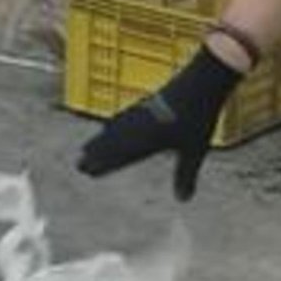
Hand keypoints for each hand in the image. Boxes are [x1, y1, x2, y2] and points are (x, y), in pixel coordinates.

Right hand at [77, 46, 243, 201]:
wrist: (202, 80)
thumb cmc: (198, 117)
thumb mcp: (194, 150)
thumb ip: (185, 175)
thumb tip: (183, 200)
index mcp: (145, 140)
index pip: (119, 156)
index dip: (104, 165)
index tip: (88, 172)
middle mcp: (138, 126)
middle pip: (112, 143)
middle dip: (96, 154)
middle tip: (78, 164)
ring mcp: (141, 112)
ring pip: (115, 129)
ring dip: (101, 140)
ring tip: (87, 147)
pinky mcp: (148, 102)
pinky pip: (124, 117)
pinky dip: (114, 125)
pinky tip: (113, 124)